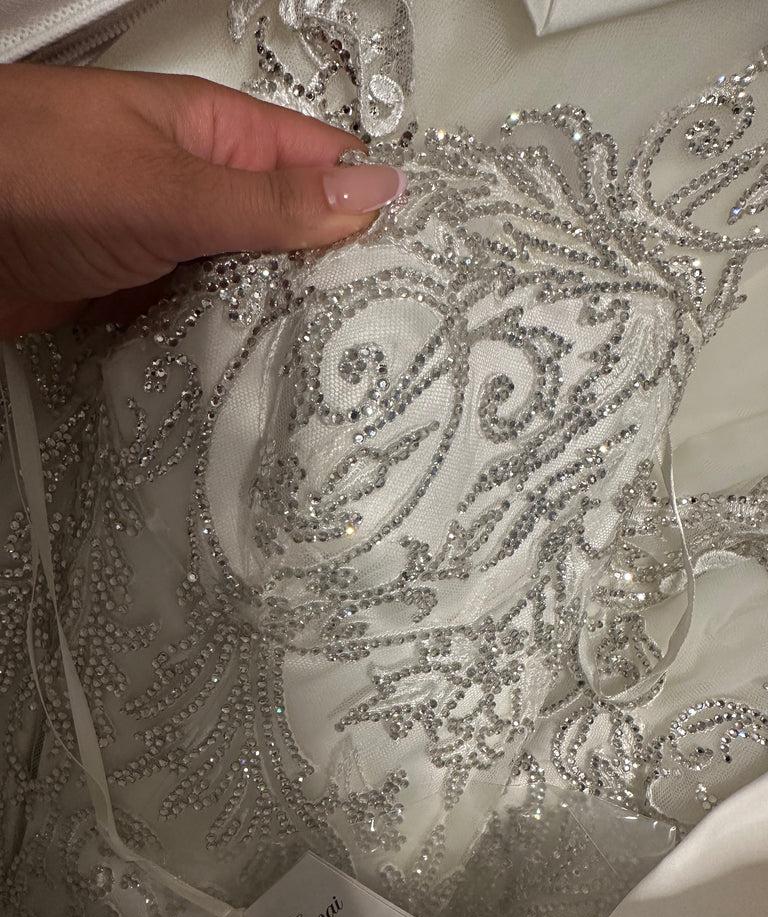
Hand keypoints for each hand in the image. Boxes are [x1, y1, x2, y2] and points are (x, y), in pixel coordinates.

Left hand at [0, 65, 405, 338]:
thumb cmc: (25, 174)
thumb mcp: (164, 186)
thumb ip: (268, 200)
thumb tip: (372, 190)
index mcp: (219, 136)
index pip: (326, 164)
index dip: (376, 207)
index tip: (425, 264)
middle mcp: (204, 190)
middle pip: (296, 233)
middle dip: (338, 278)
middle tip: (390, 334)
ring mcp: (175, 246)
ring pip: (255, 285)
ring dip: (285, 320)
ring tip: (339, 366)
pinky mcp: (146, 296)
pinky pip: (209, 321)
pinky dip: (232, 347)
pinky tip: (260, 375)